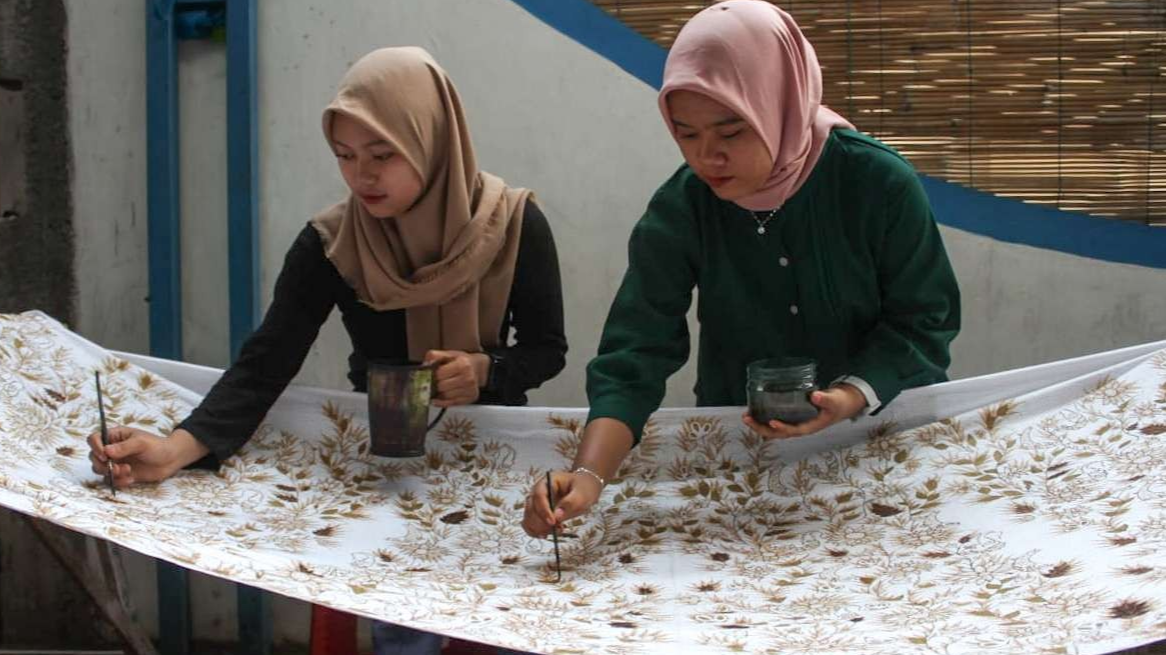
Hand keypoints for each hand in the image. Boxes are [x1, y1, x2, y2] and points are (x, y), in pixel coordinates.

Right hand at [87, 427, 205, 487]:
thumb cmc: (157, 446)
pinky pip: (111, 481)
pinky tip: (131, 479)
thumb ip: (124, 447)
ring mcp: (116, 462)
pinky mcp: (121, 474)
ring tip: (128, 471)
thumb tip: (106, 451)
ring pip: (99, 470)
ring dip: (111, 473)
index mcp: (115, 436)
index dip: (95, 447)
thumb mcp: (141, 443)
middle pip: (93, 457)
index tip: (104, 455)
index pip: (94, 438)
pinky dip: (119, 482)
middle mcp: (112, 449)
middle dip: (103, 464)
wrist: (170, 460)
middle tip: (117, 468)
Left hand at [423, 350, 488, 406]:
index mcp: (462, 365)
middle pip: (441, 386)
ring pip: (445, 396)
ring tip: (440, 387)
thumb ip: (435, 356)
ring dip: (439, 393)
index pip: (439, 374)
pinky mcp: (469, 398)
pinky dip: (442, 401)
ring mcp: (470, 390)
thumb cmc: (462, 361)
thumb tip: (424, 365)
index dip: (432, 374)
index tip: (430, 374)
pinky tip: (439, 397)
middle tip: (433, 381)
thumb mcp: (449, 354)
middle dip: (435, 384)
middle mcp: (468, 378)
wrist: (478, 368)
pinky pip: (450, 403)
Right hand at [522, 469, 603, 538]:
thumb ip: (570, 504)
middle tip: (556, 530)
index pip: (539, 495)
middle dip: (541, 522)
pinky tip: (547, 534)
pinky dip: (536, 531)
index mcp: (548, 481)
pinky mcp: (538, 512)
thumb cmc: (583, 488)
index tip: (552, 522)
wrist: (584, 488)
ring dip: (539, 528)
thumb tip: (557, 517)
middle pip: (530, 507)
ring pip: (528, 517)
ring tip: (557, 531)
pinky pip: (530, 523)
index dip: (543, 510)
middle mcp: (538, 491)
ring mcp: (536, 502)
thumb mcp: (582, 494)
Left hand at [742, 383, 866, 439]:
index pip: (793, 431)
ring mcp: (796, 423)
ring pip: (775, 429)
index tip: (771, 422)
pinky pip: (777, 419)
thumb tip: (814, 395)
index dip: (782, 428)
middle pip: (778, 433)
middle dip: (761, 428)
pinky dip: (765, 417)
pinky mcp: (793, 416)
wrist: (843, 403)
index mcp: (810, 427)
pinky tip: (755, 411)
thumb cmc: (839, 403)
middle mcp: (800, 427)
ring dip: (760, 424)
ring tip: (746, 416)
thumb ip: (825, 399)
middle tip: (747, 418)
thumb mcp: (835, 401)